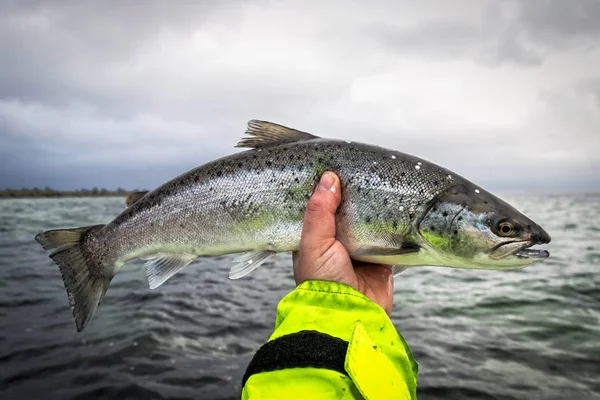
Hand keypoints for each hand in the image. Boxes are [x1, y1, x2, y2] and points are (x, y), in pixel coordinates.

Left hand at [293, 171, 394, 314]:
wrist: (352, 315)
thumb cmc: (322, 282)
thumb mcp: (313, 244)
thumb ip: (319, 212)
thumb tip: (329, 178)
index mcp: (315, 237)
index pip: (319, 206)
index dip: (325, 188)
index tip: (334, 165)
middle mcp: (336, 240)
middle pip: (346, 210)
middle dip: (353, 194)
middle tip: (362, 170)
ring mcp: (359, 248)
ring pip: (368, 219)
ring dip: (374, 206)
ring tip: (381, 181)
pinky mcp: (381, 255)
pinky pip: (389, 234)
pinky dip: (393, 223)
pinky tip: (397, 204)